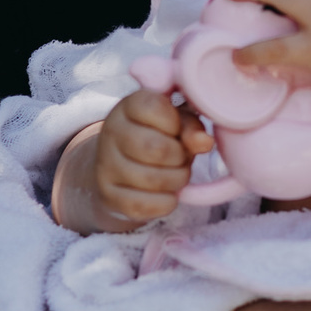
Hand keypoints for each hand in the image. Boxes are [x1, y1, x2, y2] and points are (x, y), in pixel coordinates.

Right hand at [88, 90, 212, 228]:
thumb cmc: (159, 137)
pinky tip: (167, 194)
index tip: (176, 130)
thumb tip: (205, 142)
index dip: (176, 124)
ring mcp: (105, 165)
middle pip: (156, 149)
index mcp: (129, 105)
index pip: (155, 108)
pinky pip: (142, 205)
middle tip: (181, 158)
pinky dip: (165, 202)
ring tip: (176, 175)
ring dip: (176, 181)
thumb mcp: (178, 124)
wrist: (125, 168)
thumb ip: (191, 127)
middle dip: (180, 157)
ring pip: (151, 180)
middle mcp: (111, 131)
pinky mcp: (107, 195)